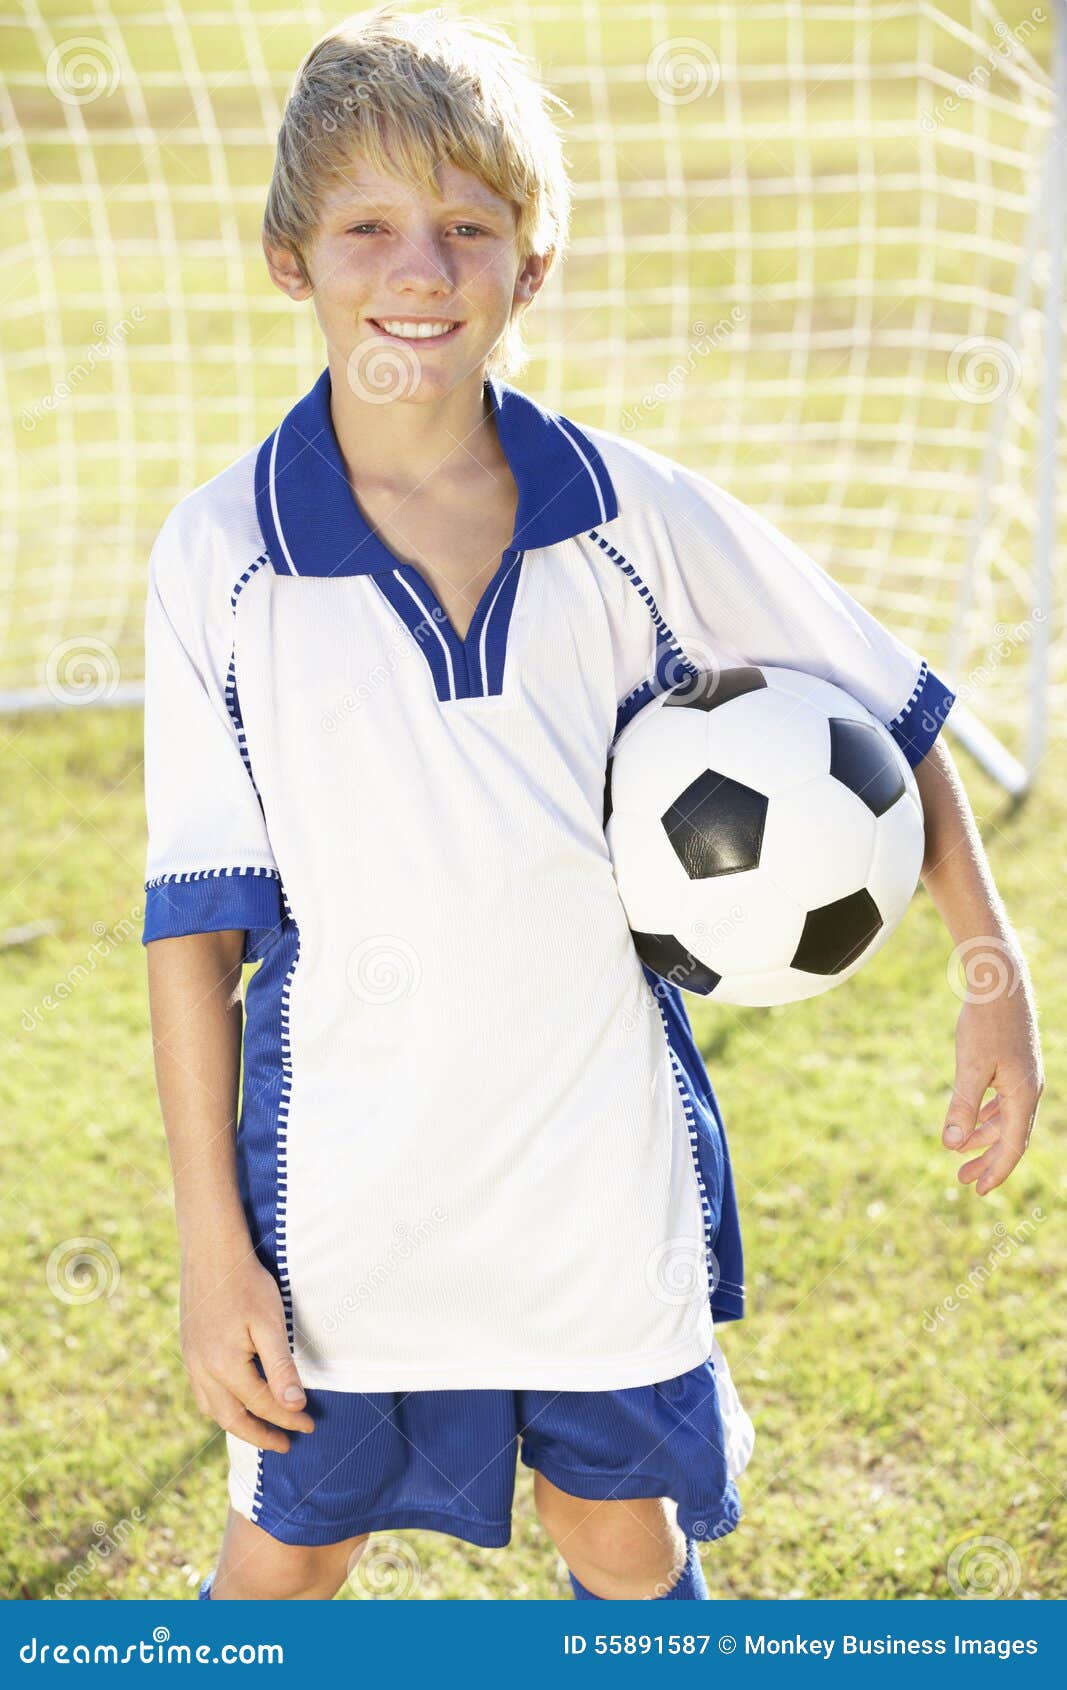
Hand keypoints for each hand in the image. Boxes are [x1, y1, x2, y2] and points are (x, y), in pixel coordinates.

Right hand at [180, 1249, 314, 1452]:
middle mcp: (203, 1371)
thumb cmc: (247, 1284)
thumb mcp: (271, 1324)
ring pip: (213, 1410)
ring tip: (261, 1431)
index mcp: (225, 1367)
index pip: (263, 1405)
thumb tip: (294, 1407)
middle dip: (261, 1435)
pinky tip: (233, 1403)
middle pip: (233, 1419)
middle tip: (286, 1445)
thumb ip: (281, 1368)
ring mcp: (192, 1362)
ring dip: (238, 1426)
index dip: (289, 1419)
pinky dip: (220, 1408)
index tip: (310, 1425)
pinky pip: (201, 1394)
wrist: (212, 1254)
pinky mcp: (189, 1352)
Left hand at [941, 962, 1043, 1194]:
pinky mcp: (1013, 1065)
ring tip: (960, 1154)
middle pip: (1010, 1137)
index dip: (996, 1171)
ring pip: (1005, 1119)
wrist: (1000, 982)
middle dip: (987, 1160)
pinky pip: (1003, 1102)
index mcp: (1023, 1095)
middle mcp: (1028, 1090)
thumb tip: (952, 1145)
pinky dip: (987, 1116)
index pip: (1013, 1145)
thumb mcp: (970, 1066)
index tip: (977, 1191)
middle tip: (962, 1181)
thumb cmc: (986, 1023)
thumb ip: (962, 1106)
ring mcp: (1022, 1077)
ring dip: (984, 1138)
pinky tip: (972, 1123)